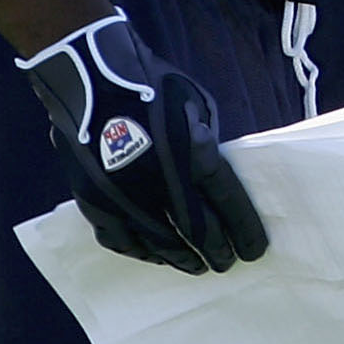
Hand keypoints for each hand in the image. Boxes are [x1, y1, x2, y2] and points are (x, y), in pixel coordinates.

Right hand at [16, 13, 267, 273]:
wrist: (89, 77)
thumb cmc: (152, 85)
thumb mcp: (196, 105)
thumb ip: (207, 146)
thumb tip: (211, 182)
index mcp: (193, 152)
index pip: (227, 203)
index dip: (243, 230)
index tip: (254, 251)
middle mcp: (160, 181)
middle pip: (196, 230)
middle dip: (216, 251)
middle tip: (225, 264)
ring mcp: (124, 195)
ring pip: (159, 242)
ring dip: (181, 258)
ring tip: (195, 267)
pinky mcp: (95, 200)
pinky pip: (121, 239)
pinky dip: (142, 252)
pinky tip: (155, 255)